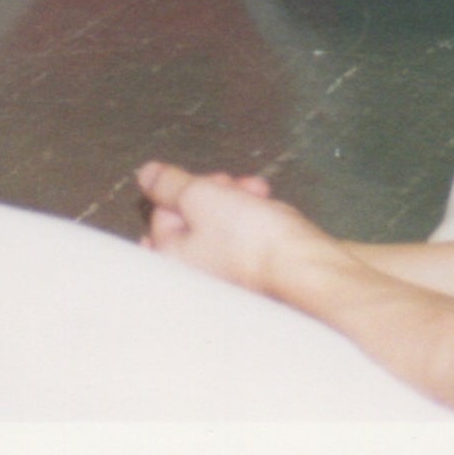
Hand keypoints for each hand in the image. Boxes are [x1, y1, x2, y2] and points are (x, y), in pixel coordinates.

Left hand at [137, 160, 329, 296]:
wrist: (307, 270)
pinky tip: (274, 212)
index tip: (209, 181)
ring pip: (224, 227)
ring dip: (240, 201)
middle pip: (194, 220)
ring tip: (260, 193)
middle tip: (234, 185)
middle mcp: (195, 275)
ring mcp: (227, 280)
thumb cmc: (250, 239)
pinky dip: (258, 221)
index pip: (162, 213)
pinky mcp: (257, 277)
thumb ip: (170, 184)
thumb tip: (146, 174)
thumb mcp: (201, 197)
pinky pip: (248, 241)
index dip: (185, 188)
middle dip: (216, 192)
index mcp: (172, 260)